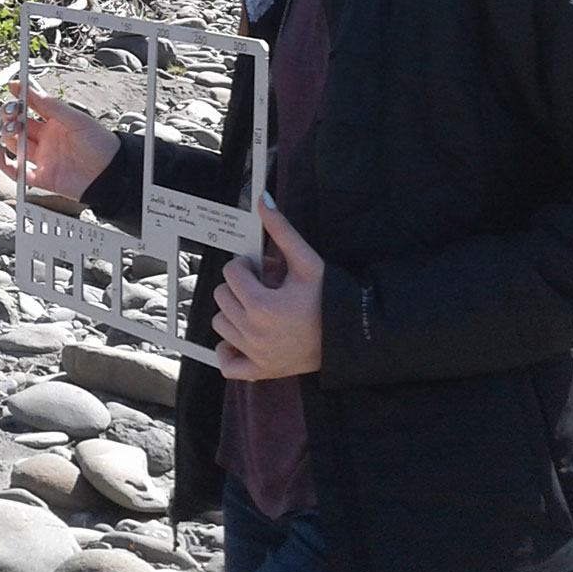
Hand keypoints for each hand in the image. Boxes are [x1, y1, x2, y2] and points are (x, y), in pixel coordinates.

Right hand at [0, 80, 119, 206]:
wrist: (111, 174)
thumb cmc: (102, 146)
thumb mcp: (78, 120)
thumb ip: (53, 107)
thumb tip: (31, 90)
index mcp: (55, 123)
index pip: (32, 106)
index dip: (21, 96)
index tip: (13, 87)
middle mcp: (46, 139)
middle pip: (18, 124)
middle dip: (10, 115)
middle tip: (12, 111)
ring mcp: (42, 157)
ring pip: (13, 144)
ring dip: (8, 134)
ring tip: (14, 129)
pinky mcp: (40, 177)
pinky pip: (15, 171)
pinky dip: (3, 163)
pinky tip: (0, 151)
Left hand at [213, 194, 326, 379]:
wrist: (352, 334)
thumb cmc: (330, 297)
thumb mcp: (307, 262)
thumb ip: (281, 230)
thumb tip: (263, 200)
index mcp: (262, 305)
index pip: (231, 273)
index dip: (247, 266)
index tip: (265, 269)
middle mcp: (254, 332)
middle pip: (222, 296)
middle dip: (240, 286)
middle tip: (266, 287)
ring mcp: (256, 354)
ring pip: (220, 324)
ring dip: (234, 312)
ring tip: (260, 309)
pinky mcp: (261, 371)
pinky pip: (227, 364)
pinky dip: (229, 351)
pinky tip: (244, 337)